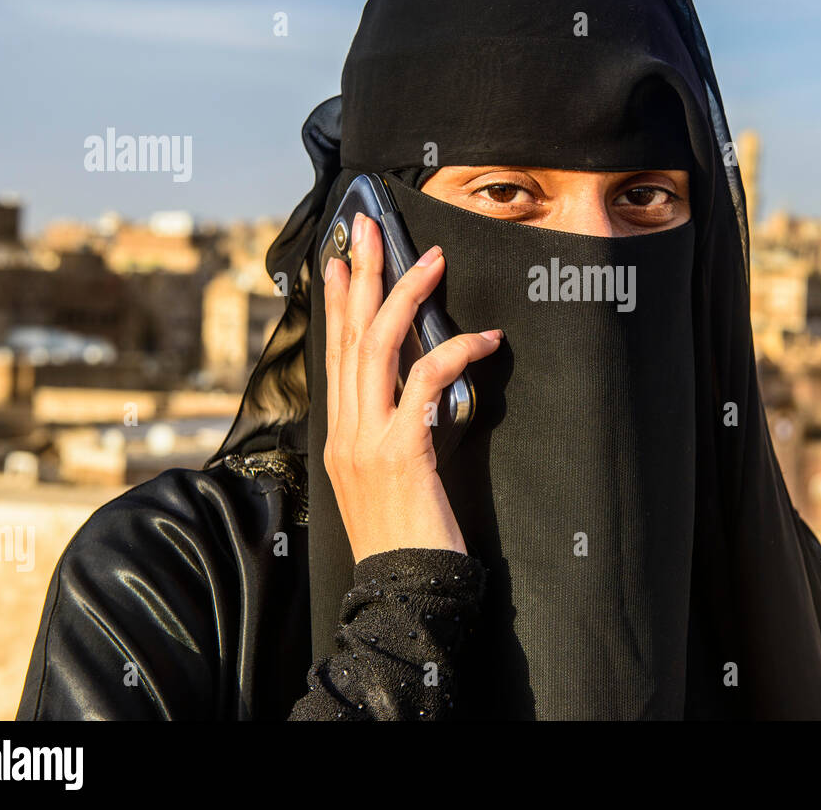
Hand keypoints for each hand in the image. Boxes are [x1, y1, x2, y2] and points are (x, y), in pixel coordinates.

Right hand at [323, 213, 501, 562]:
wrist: (401, 592)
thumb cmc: (405, 538)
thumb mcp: (386, 479)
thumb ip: (392, 432)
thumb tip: (416, 395)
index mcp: (340, 434)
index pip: (335, 354)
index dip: (337, 303)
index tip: (341, 260)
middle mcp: (345, 430)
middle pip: (349, 337)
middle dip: (359, 276)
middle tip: (369, 228)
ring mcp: (367, 440)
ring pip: (378, 349)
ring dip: (403, 296)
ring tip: (430, 260)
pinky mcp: (400, 452)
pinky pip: (425, 384)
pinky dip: (454, 352)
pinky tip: (485, 337)